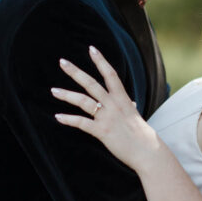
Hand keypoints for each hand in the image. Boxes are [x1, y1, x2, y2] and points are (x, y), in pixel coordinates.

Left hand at [52, 46, 158, 170]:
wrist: (147, 151)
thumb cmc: (142, 136)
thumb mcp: (136, 117)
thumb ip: (130, 108)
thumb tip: (132, 104)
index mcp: (123, 99)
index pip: (110, 74)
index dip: (101, 61)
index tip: (91, 49)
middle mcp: (113, 104)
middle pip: (91, 83)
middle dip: (76, 72)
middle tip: (62, 62)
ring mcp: (107, 117)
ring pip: (83, 101)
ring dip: (67, 95)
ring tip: (53, 90)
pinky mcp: (102, 131)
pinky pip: (82, 123)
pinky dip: (69, 119)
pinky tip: (58, 116)